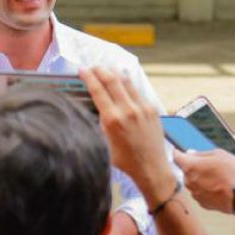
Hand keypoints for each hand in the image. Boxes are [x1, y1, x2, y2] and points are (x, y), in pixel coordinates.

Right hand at [79, 67, 176, 201]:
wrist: (151, 167)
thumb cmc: (125, 161)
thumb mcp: (104, 144)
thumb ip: (100, 123)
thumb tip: (96, 107)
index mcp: (113, 120)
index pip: (98, 90)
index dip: (89, 77)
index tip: (82, 70)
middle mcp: (128, 110)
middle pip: (112, 79)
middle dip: (100, 69)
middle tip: (93, 66)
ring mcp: (142, 108)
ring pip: (126, 81)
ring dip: (115, 72)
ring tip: (107, 68)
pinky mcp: (152, 109)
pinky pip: (137, 91)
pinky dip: (127, 83)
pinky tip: (123, 81)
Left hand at [172, 149, 234, 212]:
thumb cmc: (232, 174)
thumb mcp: (219, 154)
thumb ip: (201, 154)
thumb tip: (191, 154)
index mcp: (190, 166)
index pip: (176, 157)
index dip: (178, 152)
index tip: (179, 151)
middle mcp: (189, 181)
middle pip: (186, 171)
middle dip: (194, 166)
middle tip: (208, 164)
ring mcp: (195, 194)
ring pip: (193, 182)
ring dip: (200, 178)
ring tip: (217, 176)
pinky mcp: (202, 203)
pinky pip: (200, 192)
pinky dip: (206, 189)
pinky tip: (219, 186)